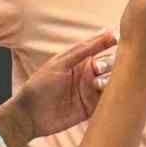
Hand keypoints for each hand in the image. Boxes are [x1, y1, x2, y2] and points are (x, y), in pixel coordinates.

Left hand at [5, 30, 116, 144]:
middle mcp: (91, 75)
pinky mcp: (94, 109)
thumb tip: (108, 32)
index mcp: (83, 61)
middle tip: (98, 68)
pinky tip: (106, 96)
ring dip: (110, 81)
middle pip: (113, 66)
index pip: (105, 49)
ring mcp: (92, 92)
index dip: (112, 45)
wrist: (30, 115)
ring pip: (113, 83)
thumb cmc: (41, 84)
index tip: (115, 42)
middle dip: (110, 65)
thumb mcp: (61, 62)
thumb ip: (85, 49)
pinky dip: (113, 98)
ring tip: (97, 85)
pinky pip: (110, 101)